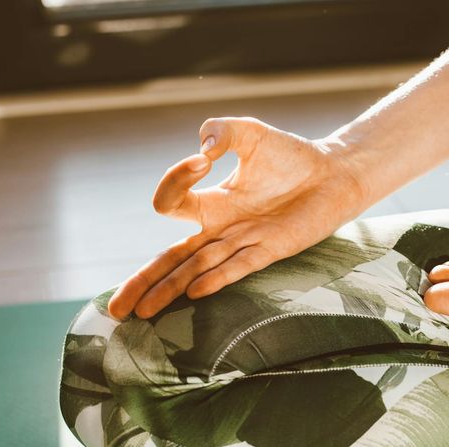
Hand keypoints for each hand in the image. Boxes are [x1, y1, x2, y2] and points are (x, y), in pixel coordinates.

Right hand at [107, 117, 365, 319]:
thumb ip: (222, 131)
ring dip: (169, 291)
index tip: (202, 160)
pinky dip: (216, 278)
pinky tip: (194, 293)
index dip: (175, 180)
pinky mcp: (271, 250)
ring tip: (142, 314)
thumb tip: (202, 146)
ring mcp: (244, 242)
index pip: (172, 203)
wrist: (334, 174)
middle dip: (143, 281)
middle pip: (171, 260)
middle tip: (114, 308)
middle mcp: (222, 229)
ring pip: (196, 271)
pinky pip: (238, 267)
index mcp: (212, 203)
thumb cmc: (292, 156)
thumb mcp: (250, 133)